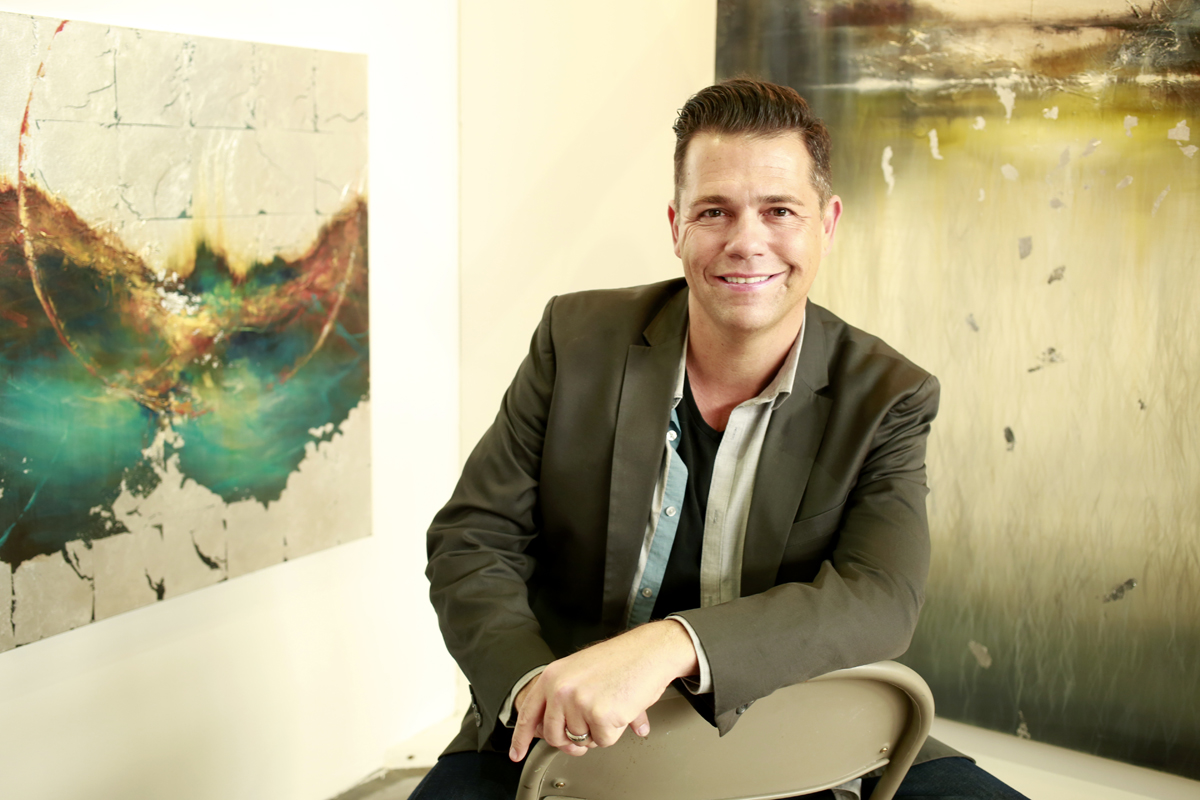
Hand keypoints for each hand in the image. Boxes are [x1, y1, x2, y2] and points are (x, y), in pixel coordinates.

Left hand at [509, 619, 698, 761]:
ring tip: (611, 704)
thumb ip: (565, 698)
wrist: (650, 651)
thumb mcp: (582, 671)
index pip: (529, 713)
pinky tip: (621, 708)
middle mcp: (560, 688)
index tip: (516, 753)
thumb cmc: (623, 659)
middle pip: (553, 735)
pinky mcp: (599, 715)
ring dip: (598, 731)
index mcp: (553, 675)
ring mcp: (578, 702)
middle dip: (570, 740)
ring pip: (581, 741)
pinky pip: (603, 741)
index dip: (521, 738)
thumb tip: (561, 729)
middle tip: (589, 729)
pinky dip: (615, 731)